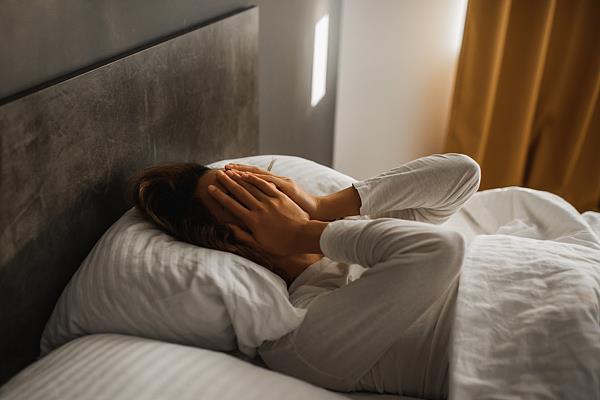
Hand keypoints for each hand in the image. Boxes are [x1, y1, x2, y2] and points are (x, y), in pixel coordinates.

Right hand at [208, 169, 325, 255]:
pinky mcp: (280, 196)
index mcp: (252, 221)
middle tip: (217, 174)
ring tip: (229, 171)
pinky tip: (248, 174)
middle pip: (239, 192)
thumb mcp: (260, 245)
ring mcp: (270, 201)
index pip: (232, 205)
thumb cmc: (282, 244)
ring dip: (239, 177)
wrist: (303, 236)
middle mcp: (259, 208)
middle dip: (227, 182)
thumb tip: (228, 227)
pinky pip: (266, 185)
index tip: (211, 189)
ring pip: (251, 186)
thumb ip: (243, 235)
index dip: (220, 196)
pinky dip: (256, 179)